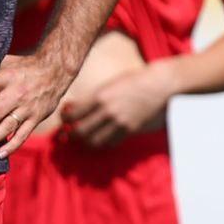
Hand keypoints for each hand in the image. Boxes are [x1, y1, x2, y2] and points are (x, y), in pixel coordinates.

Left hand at [0, 52, 71, 158]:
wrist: (55, 72)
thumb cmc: (25, 67)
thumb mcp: (8, 62)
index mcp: (7, 77)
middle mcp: (16, 94)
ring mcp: (27, 108)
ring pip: (8, 126)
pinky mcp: (35, 118)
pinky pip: (23, 134)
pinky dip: (12, 145)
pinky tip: (0, 154)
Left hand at [61, 58, 177, 148]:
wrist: (159, 84)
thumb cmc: (134, 80)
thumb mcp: (110, 85)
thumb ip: (95, 97)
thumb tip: (78, 108)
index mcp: (99, 96)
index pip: (74, 114)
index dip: (65, 118)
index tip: (65, 117)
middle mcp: (107, 111)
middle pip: (81, 132)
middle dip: (71, 134)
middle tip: (68, 133)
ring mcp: (119, 122)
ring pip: (94, 142)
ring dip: (85, 142)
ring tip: (82, 139)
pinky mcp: (130, 130)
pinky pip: (111, 143)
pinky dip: (102, 143)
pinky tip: (100, 138)